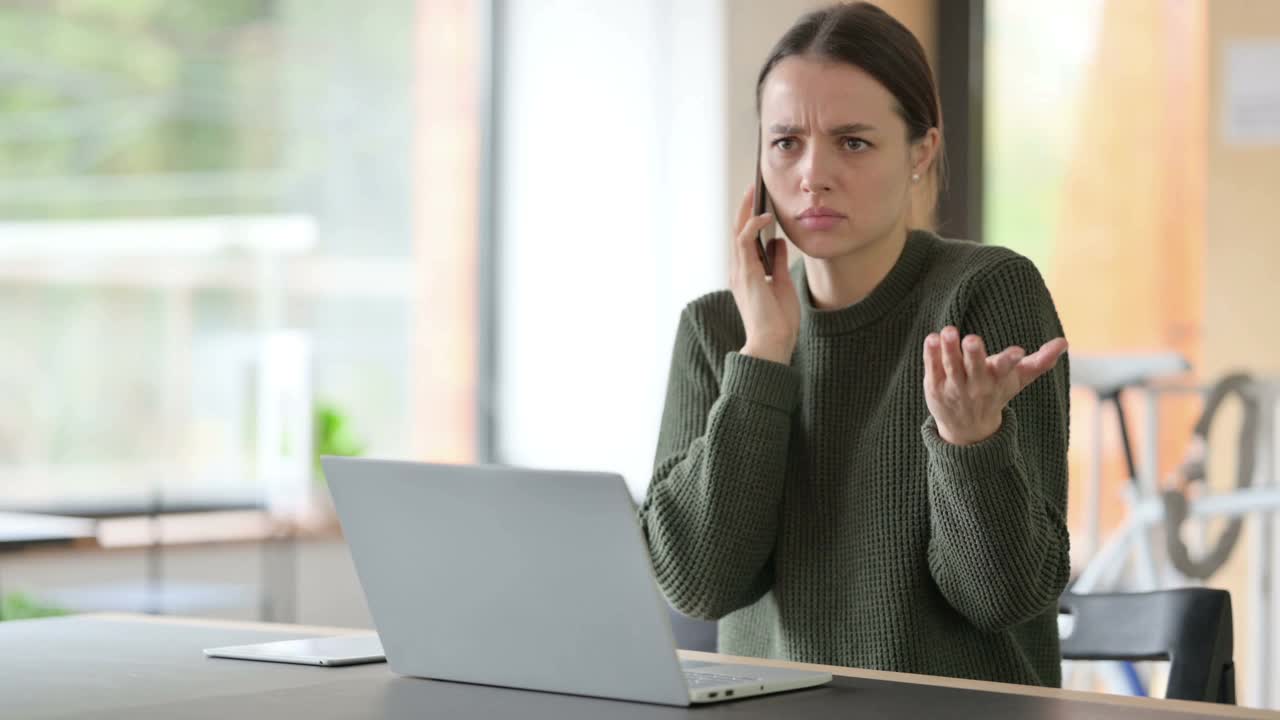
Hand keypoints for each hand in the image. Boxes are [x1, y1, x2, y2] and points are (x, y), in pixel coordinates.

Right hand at [731, 184, 799, 364]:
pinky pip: (744, 242)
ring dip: (746, 211)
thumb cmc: (778, 321)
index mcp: (746, 274)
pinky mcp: (746, 274)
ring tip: (755, 192)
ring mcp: (740, 272)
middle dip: (744, 209)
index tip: (759, 203)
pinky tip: (767, 217)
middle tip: (753, 188)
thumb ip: (777, 264)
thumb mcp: (781, 285)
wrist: (773, 343)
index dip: (749, 220)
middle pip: (738, 232)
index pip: (744, 241)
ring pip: (738, 233)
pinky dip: (753, 226)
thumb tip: (779, 242)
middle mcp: (739, 271)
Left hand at [923, 326, 1067, 445]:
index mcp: (997, 380)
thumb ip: (1040, 362)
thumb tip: (1064, 342)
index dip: (1010, 361)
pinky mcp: (935, 386)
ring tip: (948, 331)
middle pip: (975, 368)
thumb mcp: (1018, 380)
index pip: (1005, 369)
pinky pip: (933, 368)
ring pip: (952, 366)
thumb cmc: (996, 393)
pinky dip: (931, 355)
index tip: (1017, 352)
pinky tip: (932, 338)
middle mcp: (976, 385)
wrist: (967, 428)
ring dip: (949, 349)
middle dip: (974, 354)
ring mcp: (954, 387)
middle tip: (972, 338)